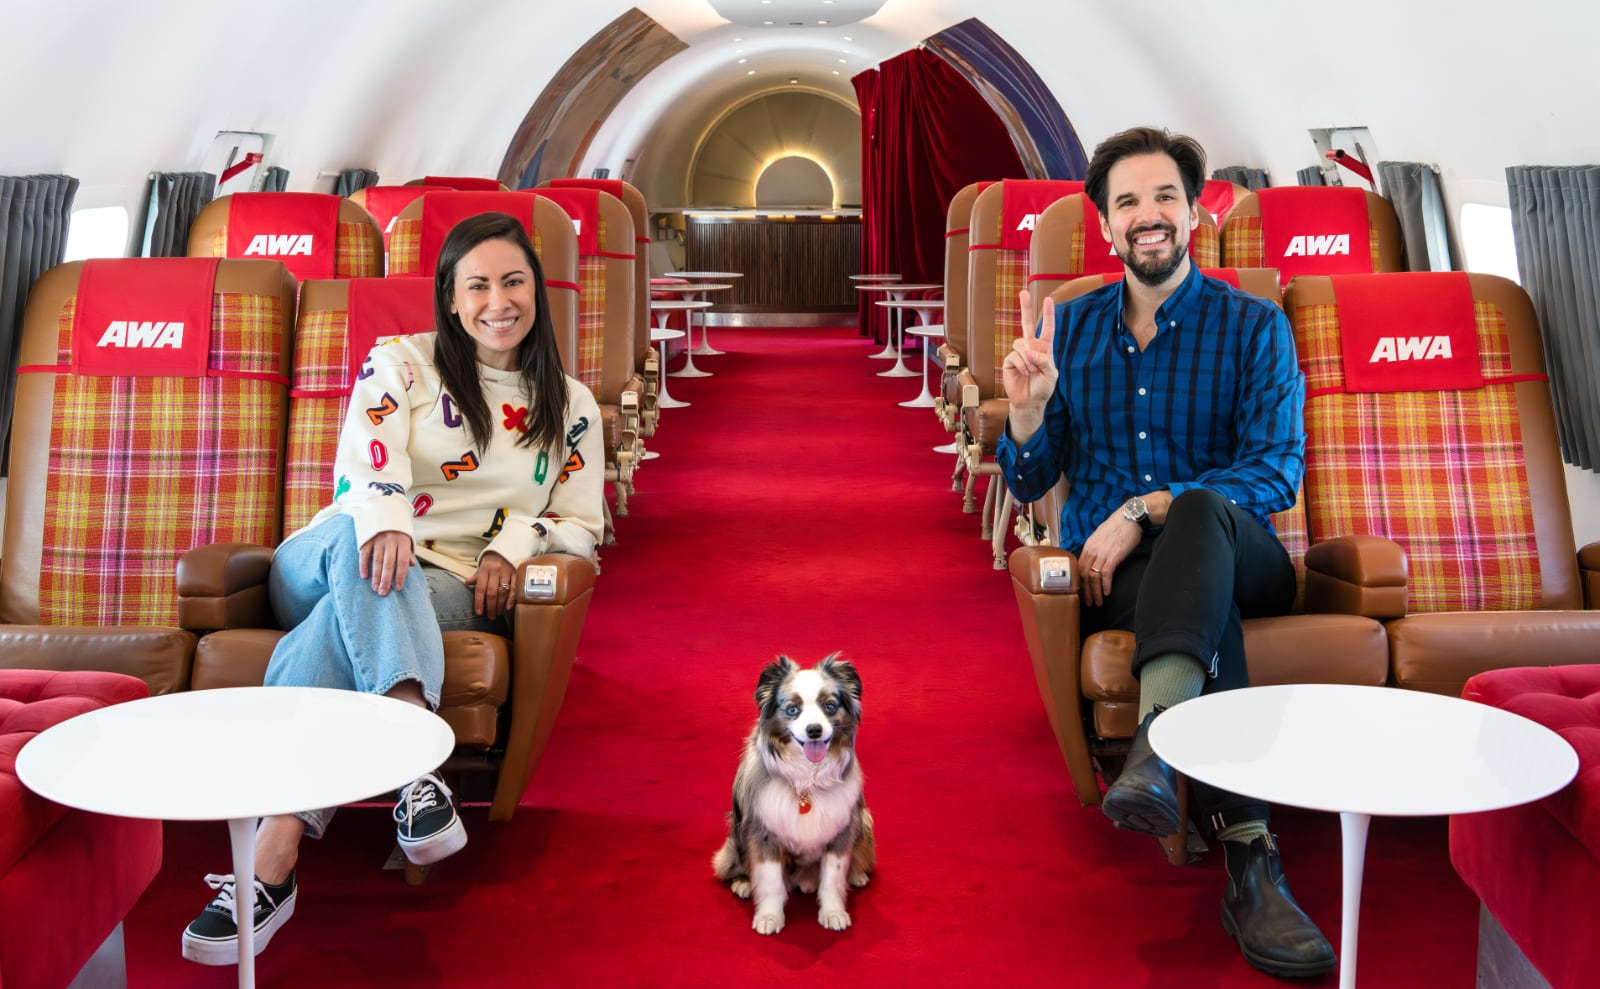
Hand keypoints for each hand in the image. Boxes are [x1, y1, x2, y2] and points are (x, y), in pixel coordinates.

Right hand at [359, 531, 414, 595]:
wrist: (384, 510)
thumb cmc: (398, 529)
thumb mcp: (407, 538)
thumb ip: (408, 552)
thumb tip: (411, 565)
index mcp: (403, 541)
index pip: (403, 561)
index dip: (400, 576)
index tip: (398, 588)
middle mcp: (391, 540)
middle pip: (389, 563)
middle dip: (386, 580)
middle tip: (384, 593)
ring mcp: (377, 539)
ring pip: (377, 561)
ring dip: (376, 576)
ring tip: (376, 588)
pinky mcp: (366, 539)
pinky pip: (364, 554)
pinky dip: (363, 565)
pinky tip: (364, 576)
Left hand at [467, 551, 517, 620]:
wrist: (508, 545)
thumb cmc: (492, 557)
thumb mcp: (482, 564)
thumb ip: (477, 575)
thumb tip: (467, 583)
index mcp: (485, 568)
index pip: (480, 588)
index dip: (479, 601)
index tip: (479, 612)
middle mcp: (495, 570)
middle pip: (492, 593)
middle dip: (490, 607)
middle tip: (491, 616)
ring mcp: (507, 572)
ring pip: (503, 592)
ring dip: (500, 605)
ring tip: (498, 613)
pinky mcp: (517, 573)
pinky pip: (515, 588)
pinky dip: (512, 598)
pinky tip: (508, 607)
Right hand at [1002, 291, 1058, 434]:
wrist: (1030, 401)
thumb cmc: (1043, 388)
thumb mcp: (1051, 374)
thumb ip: (1045, 360)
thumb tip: (1032, 351)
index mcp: (1044, 349)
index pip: (1047, 329)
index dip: (1048, 315)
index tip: (1049, 299)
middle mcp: (1031, 348)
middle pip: (1027, 324)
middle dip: (1025, 308)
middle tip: (1023, 292)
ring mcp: (1019, 354)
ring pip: (1021, 344)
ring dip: (1028, 358)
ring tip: (1031, 371)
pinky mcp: (1009, 361)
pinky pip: (1015, 355)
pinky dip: (1022, 365)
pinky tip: (1024, 373)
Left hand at [1076, 512, 1143, 607]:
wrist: (1130, 516)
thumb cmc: (1119, 526)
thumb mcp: (1101, 537)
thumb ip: (1096, 549)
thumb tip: (1094, 561)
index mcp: (1088, 546)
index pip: (1078, 568)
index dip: (1079, 583)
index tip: (1081, 593)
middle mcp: (1092, 550)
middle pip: (1083, 575)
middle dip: (1085, 592)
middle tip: (1088, 603)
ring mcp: (1102, 553)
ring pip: (1093, 577)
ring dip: (1095, 592)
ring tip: (1098, 602)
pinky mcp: (1114, 555)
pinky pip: (1106, 573)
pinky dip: (1105, 585)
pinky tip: (1107, 593)